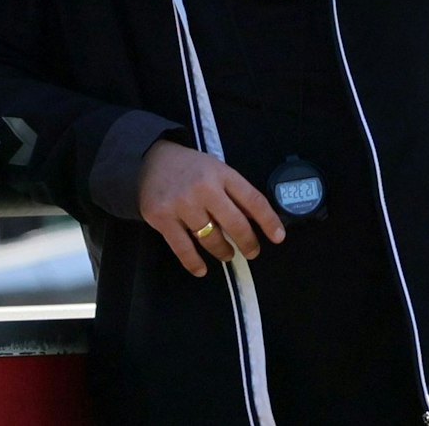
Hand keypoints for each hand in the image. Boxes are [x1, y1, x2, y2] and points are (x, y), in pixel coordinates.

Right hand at [137, 140, 284, 276]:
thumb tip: (256, 222)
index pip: (253, 200)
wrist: (150, 160)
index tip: (278, 237)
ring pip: (211, 238)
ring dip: (223, 251)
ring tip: (226, 254)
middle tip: (252, 252)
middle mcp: (203, 187)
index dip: (269, 221)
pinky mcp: (162, 218)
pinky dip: (194, 262)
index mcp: (221, 173)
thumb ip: (234, 193)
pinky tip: (202, 268)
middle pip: (235, 223)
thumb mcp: (216, 170)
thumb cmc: (191, 168)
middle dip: (247, 242)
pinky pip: (183, 248)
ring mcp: (182, 203)